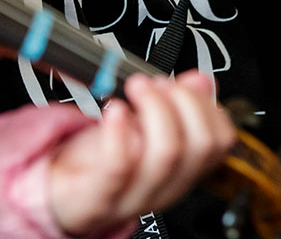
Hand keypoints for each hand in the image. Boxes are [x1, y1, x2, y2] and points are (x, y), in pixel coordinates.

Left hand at [47, 72, 235, 235]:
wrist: (61, 197)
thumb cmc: (101, 164)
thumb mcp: (142, 129)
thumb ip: (174, 105)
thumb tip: (201, 81)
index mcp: (181, 170)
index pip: (219, 141)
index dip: (207, 104)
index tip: (181, 82)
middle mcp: (164, 186)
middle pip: (200, 146)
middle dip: (183, 100)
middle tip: (155, 83)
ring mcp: (134, 196)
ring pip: (167, 153)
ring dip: (155, 107)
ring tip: (135, 88)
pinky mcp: (99, 199)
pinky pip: (118, 168)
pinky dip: (119, 132)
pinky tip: (114, 110)